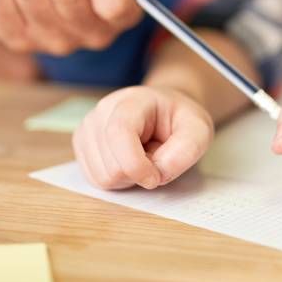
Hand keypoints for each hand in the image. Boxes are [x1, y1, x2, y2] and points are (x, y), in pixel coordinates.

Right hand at [72, 86, 213, 189]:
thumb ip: (186, 150)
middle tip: (155, 159)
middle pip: (110, 165)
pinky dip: (115, 180)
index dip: (136, 165)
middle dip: (137, 174)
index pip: (119, 133)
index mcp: (131, 101)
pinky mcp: (82, 144)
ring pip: (101, 177)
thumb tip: (157, 174)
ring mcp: (87, 128)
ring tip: (142, 159)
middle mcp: (101, 111)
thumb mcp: (199, 130)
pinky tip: (128, 163)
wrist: (163, 110)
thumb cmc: (179, 119)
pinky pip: (94, 179)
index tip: (156, 178)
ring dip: (127, 179)